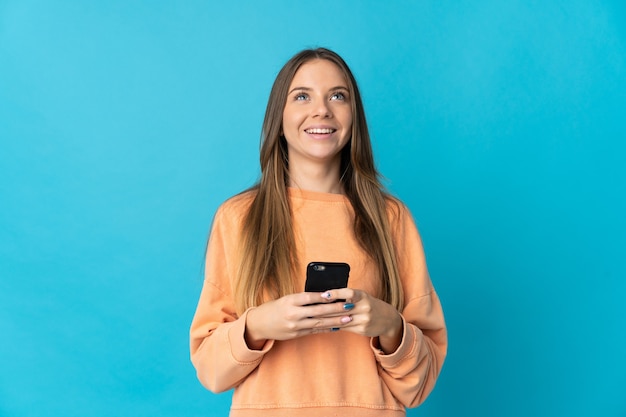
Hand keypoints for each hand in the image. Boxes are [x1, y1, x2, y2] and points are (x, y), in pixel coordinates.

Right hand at [244, 292, 360, 349]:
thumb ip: (302, 298)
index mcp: (290, 301)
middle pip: (318, 311)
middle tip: (349, 306)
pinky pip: (314, 331)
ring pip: (319, 322)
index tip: (337, 294)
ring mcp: (295, 326)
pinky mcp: (296, 334)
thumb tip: (324, 296)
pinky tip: (337, 327)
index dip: (324, 296)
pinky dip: (326, 328)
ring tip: (348, 318)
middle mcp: (293, 314)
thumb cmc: (274, 308)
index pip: (310, 297)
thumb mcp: (286, 298)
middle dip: (336, 309)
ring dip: (335, 321)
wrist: (259, 324)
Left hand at [320, 288, 403, 353]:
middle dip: (325, 309)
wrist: (387, 319)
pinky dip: (333, 325)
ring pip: (341, 319)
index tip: (324, 295)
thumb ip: (347, 296)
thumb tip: (326, 296)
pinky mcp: (362, 329)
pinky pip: (344, 327)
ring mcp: (364, 319)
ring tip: (313, 318)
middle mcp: (364, 307)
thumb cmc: (369, 304)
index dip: (336, 294)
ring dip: (326, 319)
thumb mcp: (362, 296)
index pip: (349, 293)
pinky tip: (323, 325)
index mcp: (363, 295)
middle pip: (341, 308)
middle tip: (311, 309)